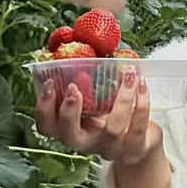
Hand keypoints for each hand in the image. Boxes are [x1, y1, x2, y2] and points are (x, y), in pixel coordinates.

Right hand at [34, 69, 161, 166]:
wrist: (141, 143)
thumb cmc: (112, 114)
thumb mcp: (94, 97)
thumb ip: (82, 75)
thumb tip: (71, 37)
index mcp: (71, 129)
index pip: (47, 127)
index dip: (44, 108)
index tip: (51, 83)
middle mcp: (87, 143)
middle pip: (69, 136)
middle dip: (69, 111)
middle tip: (75, 87)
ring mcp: (110, 149)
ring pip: (111, 129)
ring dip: (120, 99)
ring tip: (128, 74)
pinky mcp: (134, 150)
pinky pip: (137, 128)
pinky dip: (141, 104)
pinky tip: (141, 84)